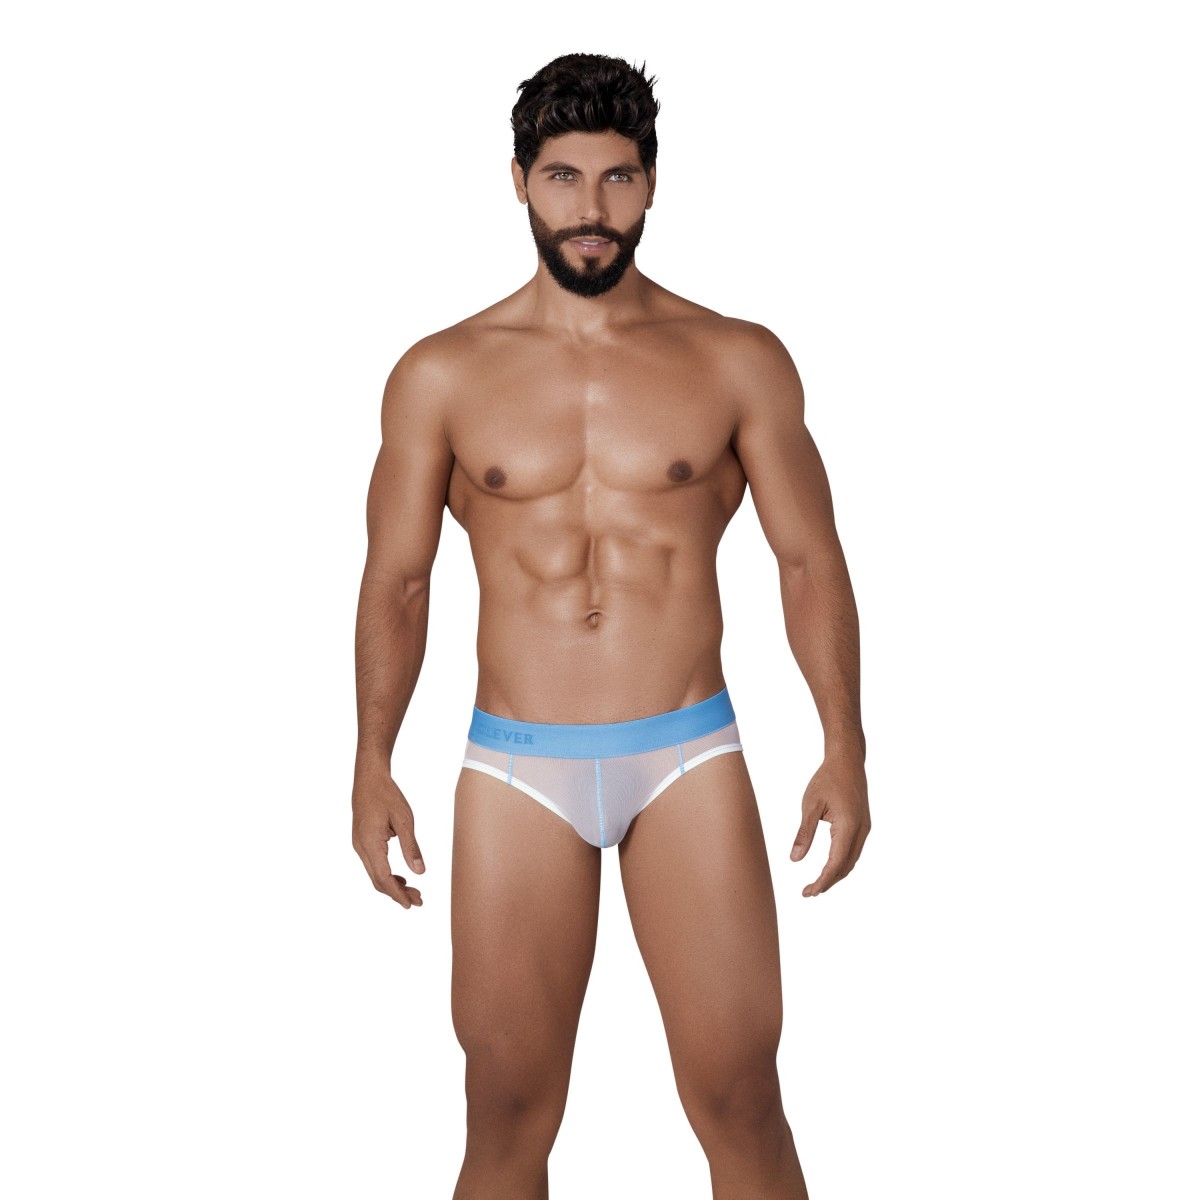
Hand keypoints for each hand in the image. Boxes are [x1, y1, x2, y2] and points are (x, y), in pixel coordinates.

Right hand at [351, 768, 425, 907]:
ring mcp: (359, 845)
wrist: (368, 778)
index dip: (397, 894)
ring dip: (392, 885)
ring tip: (413, 890)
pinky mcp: (362, 841)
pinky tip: (400, 877)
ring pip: (375, 873)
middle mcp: (361, 848)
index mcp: (370, 844)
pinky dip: (386, 874)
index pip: (383, 878)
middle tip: (419, 900)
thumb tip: (420, 872)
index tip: (411, 905)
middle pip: (378, 880)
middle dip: (397, 893)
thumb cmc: (387, 795)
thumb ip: (411, 847)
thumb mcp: (405, 820)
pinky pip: (373, 864)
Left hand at [790, 752, 869, 895]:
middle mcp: (861, 831)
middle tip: (808, 892)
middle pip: (845, 867)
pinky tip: (829, 866)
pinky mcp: (863, 825)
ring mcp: (865, 828)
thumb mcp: (810, 805)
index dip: (822, 882)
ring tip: (817, 884)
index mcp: (848, 826)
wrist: (847, 761)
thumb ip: (804, 834)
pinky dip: (841, 863)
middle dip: (828, 882)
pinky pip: (853, 851)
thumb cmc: (827, 779)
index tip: (807, 892)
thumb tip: (795, 860)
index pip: (835, 864)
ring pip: (851, 861)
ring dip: (836, 874)